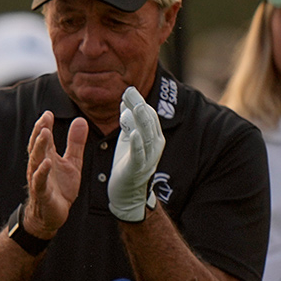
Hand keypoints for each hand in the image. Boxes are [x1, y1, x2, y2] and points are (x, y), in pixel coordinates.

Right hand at [24, 111, 87, 238]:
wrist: (52, 214)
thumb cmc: (60, 188)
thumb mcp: (72, 162)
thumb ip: (75, 143)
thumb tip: (80, 120)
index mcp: (47, 157)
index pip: (43, 139)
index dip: (44, 125)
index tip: (48, 113)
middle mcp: (40, 166)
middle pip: (37, 146)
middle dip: (39, 132)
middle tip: (43, 119)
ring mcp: (39, 179)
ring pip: (36, 160)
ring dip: (39, 147)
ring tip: (44, 134)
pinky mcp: (42, 193)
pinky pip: (40, 181)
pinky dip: (42, 172)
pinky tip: (47, 163)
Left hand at [109, 86, 164, 222]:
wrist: (126, 192)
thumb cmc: (127, 163)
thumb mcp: (128, 139)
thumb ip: (128, 121)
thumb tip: (126, 100)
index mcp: (152, 137)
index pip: (148, 115)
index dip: (138, 102)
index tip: (128, 89)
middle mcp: (154, 145)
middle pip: (148, 122)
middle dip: (139, 105)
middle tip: (129, 91)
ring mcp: (148, 157)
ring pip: (146, 135)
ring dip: (140, 120)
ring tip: (135, 106)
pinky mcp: (138, 168)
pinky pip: (139, 154)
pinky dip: (137, 143)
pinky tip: (133, 133)